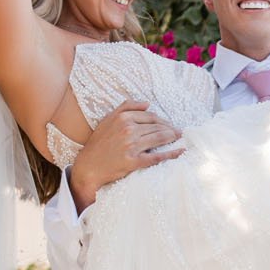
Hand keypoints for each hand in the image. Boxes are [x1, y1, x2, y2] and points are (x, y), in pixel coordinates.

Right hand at [67, 99, 183, 210]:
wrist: (89, 166)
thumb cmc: (99, 143)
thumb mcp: (108, 119)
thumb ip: (126, 107)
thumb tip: (147, 103)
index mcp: (122, 118)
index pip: (150, 116)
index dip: (163, 121)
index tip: (169, 125)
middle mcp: (128, 130)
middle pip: (157, 127)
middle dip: (170, 129)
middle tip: (178, 132)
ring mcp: (131, 146)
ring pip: (159, 138)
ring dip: (172, 137)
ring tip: (179, 138)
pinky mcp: (134, 161)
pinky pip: (157, 156)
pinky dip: (171, 153)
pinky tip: (180, 151)